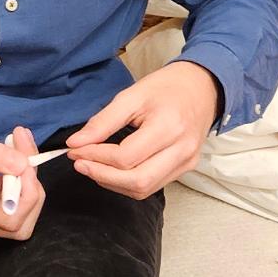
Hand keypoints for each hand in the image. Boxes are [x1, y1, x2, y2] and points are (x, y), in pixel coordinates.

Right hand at [0, 111, 42, 238]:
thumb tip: (22, 165)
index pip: (11, 219)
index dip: (27, 194)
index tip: (23, 160)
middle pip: (20, 225)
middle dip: (33, 191)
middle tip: (24, 153)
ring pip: (21, 215)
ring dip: (30, 183)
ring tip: (20, 145)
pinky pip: (14, 202)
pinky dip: (22, 179)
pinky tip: (15, 150)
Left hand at [66, 60, 220, 198]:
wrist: (203, 87)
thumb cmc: (166, 88)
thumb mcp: (132, 95)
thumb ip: (103, 121)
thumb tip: (75, 143)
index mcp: (169, 126)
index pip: (126, 156)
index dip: (96, 157)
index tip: (74, 149)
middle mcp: (182, 150)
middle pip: (137, 181)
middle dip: (102, 176)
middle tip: (80, 163)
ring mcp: (187, 162)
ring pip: (144, 189)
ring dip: (113, 183)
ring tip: (93, 167)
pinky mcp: (186, 168)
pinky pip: (153, 187)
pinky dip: (128, 183)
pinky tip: (112, 171)